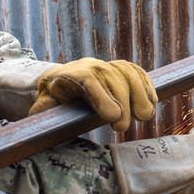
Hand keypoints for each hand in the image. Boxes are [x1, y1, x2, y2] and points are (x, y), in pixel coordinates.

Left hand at [29, 58, 156, 130]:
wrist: (56, 83)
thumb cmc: (49, 102)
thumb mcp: (41, 109)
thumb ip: (45, 114)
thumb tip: (48, 123)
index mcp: (67, 75)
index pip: (87, 80)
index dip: (102, 97)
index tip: (113, 117)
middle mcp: (88, 66)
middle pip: (111, 76)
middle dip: (123, 101)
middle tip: (123, 127)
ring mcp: (104, 65)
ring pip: (126, 71)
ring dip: (140, 93)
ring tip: (145, 116)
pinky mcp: (117, 70)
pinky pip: (135, 71)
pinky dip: (146, 85)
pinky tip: (152, 101)